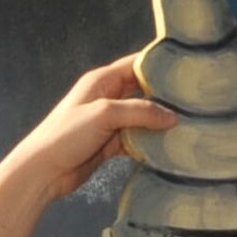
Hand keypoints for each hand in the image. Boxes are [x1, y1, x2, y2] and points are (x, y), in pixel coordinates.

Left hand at [8, 54, 176, 203]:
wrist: (44, 171)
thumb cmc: (67, 135)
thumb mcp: (104, 114)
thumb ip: (139, 112)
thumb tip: (172, 117)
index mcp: (102, 81)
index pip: (135, 65)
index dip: (158, 66)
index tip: (185, 70)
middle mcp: (107, 98)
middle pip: (142, 92)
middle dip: (164, 96)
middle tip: (192, 102)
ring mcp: (109, 123)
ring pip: (141, 118)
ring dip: (158, 123)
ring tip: (186, 125)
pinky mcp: (110, 145)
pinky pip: (135, 140)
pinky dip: (148, 143)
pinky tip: (166, 148)